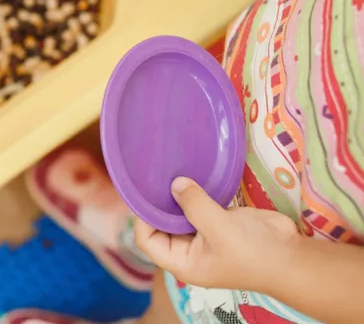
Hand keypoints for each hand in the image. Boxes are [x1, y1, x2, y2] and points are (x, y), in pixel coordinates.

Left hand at [134, 177, 299, 292]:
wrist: (292, 257)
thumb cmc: (253, 252)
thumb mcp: (220, 229)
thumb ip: (194, 205)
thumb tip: (175, 184)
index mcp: (182, 262)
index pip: (147, 240)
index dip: (141, 218)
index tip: (143, 192)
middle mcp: (188, 250)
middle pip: (160, 225)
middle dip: (156, 204)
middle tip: (152, 175)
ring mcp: (203, 235)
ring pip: (178, 213)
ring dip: (174, 196)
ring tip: (165, 170)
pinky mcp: (218, 221)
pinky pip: (197, 205)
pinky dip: (192, 193)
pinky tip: (187, 175)